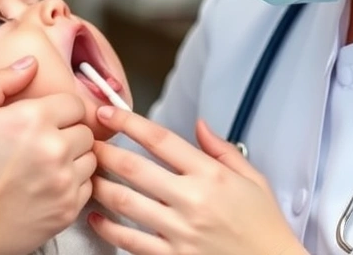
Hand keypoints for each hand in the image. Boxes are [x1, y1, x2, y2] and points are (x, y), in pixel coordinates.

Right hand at [0, 57, 96, 254]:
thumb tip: (29, 64)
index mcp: (30, 119)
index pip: (74, 103)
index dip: (58, 109)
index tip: (43, 119)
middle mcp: (53, 149)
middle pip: (84, 130)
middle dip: (67, 132)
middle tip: (39, 143)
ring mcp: (63, 183)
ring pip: (89, 159)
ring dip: (72, 158)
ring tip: (42, 165)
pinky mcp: (66, 211)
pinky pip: (86, 187)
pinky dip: (72, 184)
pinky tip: (45, 185)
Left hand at [89, 108, 306, 254]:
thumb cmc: (264, 228)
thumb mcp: (253, 179)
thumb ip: (222, 149)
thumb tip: (199, 125)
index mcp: (211, 175)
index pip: (160, 139)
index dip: (128, 122)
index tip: (108, 112)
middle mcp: (192, 200)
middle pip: (134, 167)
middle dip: (104, 151)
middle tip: (89, 142)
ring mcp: (179, 231)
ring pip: (124, 202)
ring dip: (100, 185)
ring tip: (88, 174)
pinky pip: (129, 240)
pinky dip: (108, 228)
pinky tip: (98, 217)